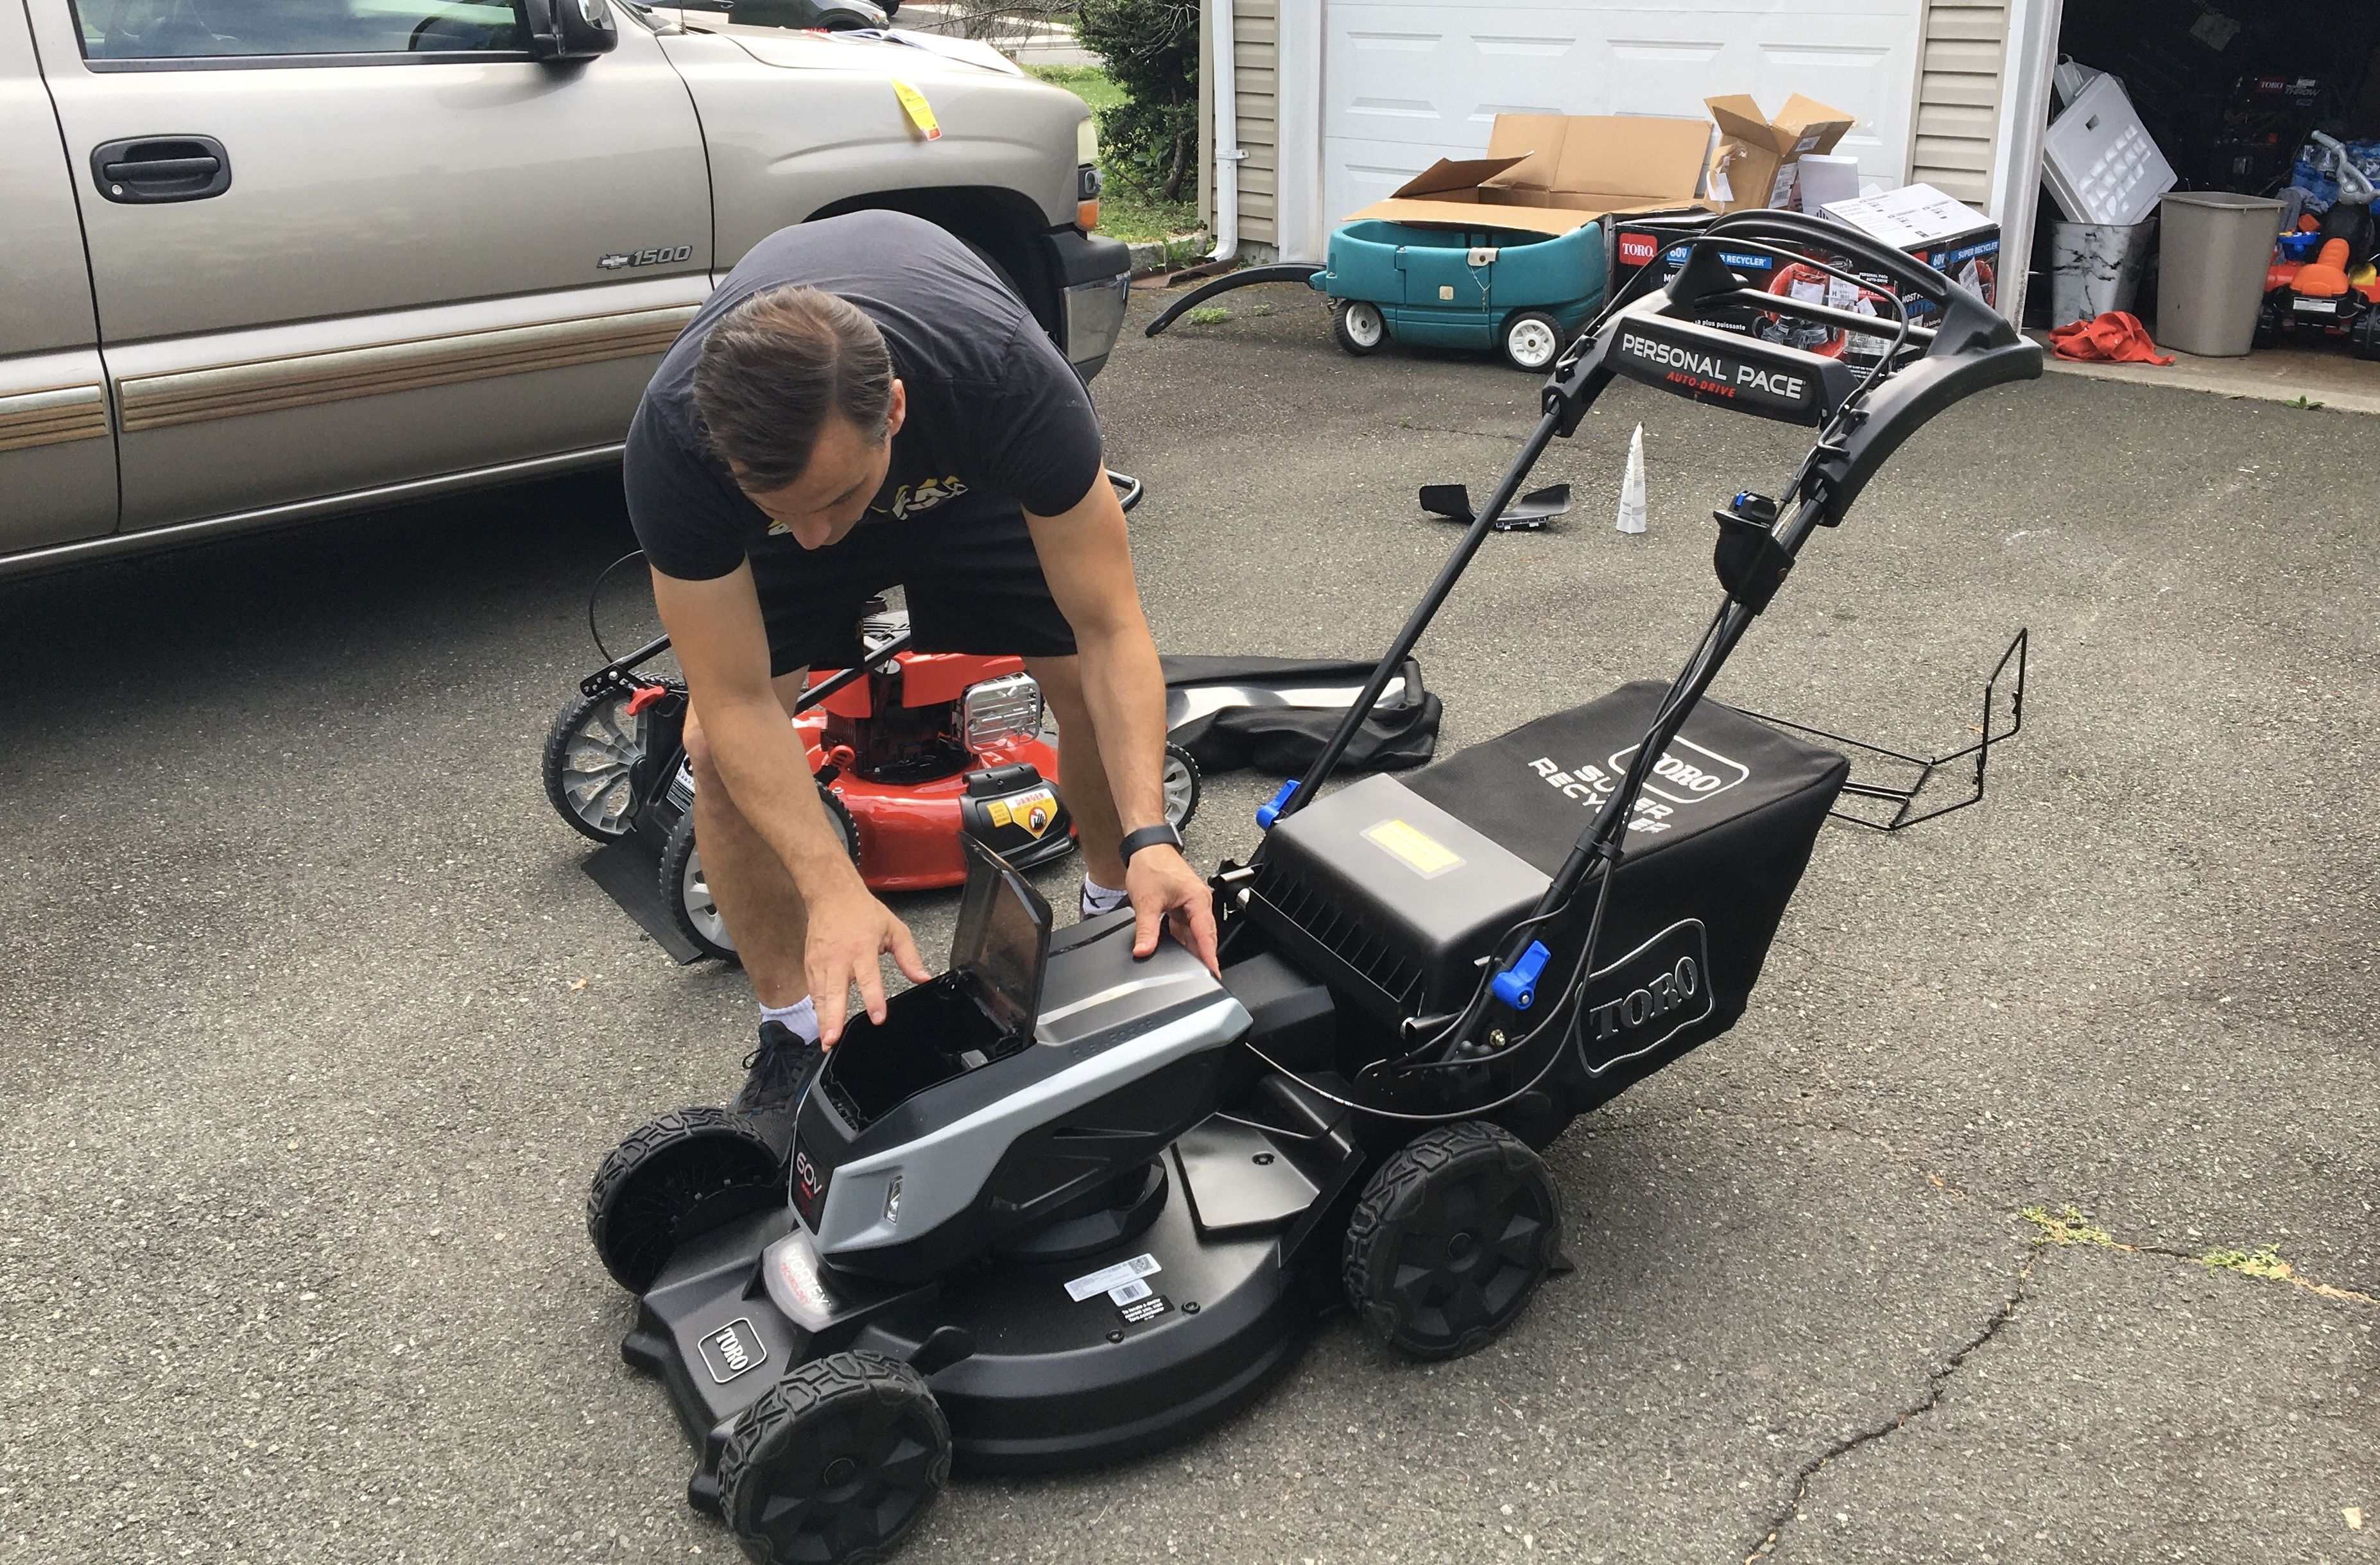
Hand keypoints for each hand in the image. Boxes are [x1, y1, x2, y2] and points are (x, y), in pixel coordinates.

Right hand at [803, 877, 930, 1048]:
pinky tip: (822, 1026)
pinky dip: (817, 1009)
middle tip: (833, 1039)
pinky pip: (814, 991)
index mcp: (862, 949)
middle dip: (834, 1017)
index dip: (873, 999)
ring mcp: (821, 963)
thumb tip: (924, 978)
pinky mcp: (810, 965)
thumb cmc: (863, 912)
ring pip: (821, 996)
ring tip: (827, 1042)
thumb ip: (909, 956)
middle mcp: (839, 958)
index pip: (869, 978)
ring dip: (823, 1020)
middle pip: (835, 992)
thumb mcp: (895, 929)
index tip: (877, 1018)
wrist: (831, 895)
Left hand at [1125, 844, 1218, 974]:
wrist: (1146, 848)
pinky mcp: (1183, 907)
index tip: (1213, 973)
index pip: (1206, 934)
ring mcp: (1192, 905)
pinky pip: (1186, 929)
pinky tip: (1175, 952)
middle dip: (1203, 957)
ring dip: (1191, 950)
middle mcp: (1199, 903)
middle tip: (1202, 979)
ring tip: (1188, 970)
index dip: (1209, 956)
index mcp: (1198, 899)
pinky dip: (1181, 941)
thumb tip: (1144, 950)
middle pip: (1204, 937)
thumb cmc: (1152, 864)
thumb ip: (1146, 929)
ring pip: (1195, 935)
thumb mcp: (1147, 901)